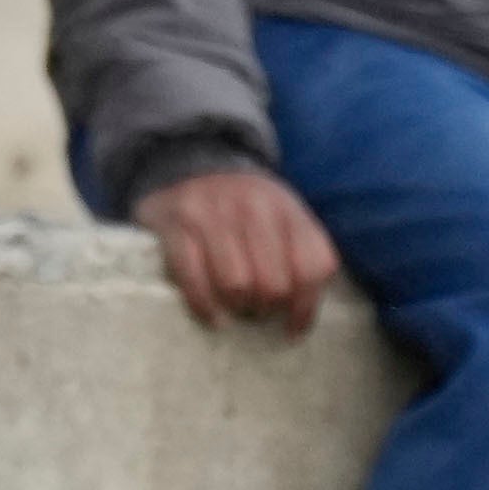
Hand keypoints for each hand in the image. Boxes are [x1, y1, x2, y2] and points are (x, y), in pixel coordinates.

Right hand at [146, 165, 338, 334]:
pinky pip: (193, 279)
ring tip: (235, 308)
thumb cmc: (244, 210)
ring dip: (236, 308)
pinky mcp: (176, 223)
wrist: (189, 163)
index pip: (312, 268)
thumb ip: (303, 257)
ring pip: (235, 285)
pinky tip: (212, 314)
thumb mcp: (283, 219)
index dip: (305, 308)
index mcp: (287, 209)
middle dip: (267, 308)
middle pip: (273, 284)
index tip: (293, 326)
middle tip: (258, 310)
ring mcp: (212, 212)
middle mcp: (253, 206)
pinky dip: (204, 305)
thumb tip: (299, 320)